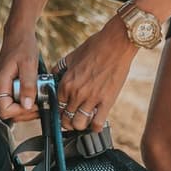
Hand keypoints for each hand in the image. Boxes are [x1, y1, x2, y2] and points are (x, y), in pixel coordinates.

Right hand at [0, 26, 40, 122]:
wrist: (18, 34)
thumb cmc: (22, 46)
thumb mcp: (29, 65)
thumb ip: (28, 86)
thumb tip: (27, 105)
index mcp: (0, 83)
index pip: (4, 110)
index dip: (20, 112)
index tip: (34, 106)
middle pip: (9, 111)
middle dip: (26, 110)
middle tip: (41, 102)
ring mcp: (0, 86)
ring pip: (12, 106)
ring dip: (26, 105)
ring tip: (39, 96)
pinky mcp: (5, 85)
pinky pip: (13, 99)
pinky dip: (24, 98)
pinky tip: (33, 92)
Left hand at [52, 17, 136, 132]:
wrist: (116, 43)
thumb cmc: (95, 46)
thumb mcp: (71, 56)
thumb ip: (60, 68)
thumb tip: (53, 75)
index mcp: (66, 82)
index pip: (57, 105)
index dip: (60, 109)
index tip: (64, 110)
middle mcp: (76, 93)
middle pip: (66, 118)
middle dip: (67, 121)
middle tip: (71, 120)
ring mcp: (92, 99)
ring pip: (79, 124)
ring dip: (79, 126)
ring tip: (82, 121)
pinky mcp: (107, 101)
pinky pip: (97, 123)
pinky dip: (95, 127)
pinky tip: (95, 122)